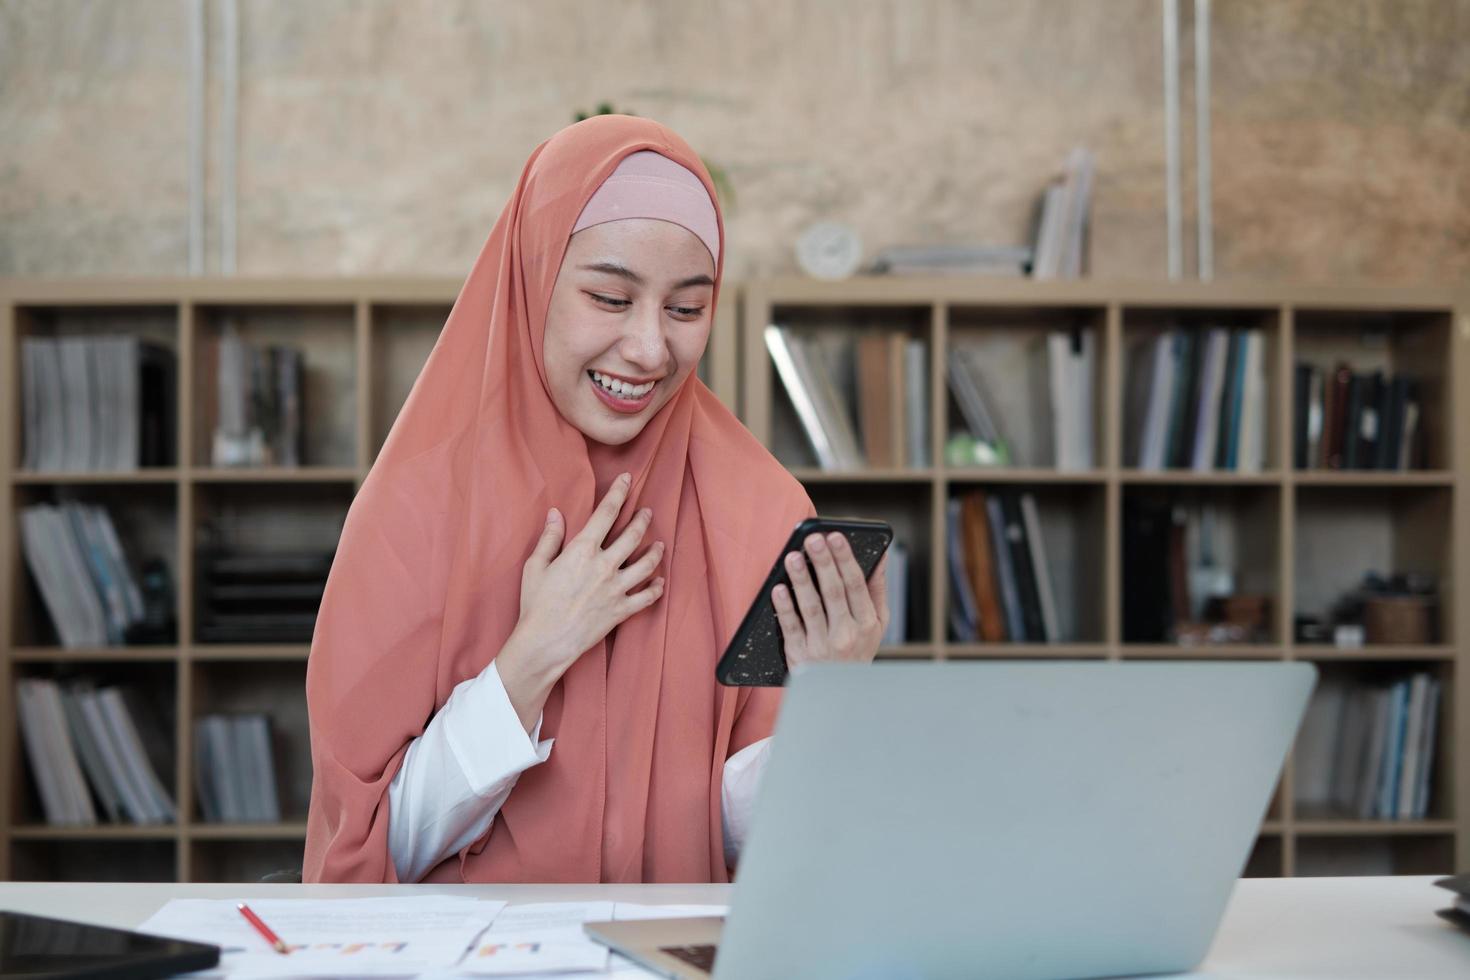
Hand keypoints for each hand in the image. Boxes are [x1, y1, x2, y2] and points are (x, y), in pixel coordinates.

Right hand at [497, 472, 663, 730]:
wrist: (546, 642)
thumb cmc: (536, 604)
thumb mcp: (535, 566)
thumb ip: (550, 538)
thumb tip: (556, 513)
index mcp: (582, 550)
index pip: (606, 513)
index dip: (618, 493)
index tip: (626, 480)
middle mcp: (604, 565)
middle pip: (633, 535)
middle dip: (643, 520)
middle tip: (647, 512)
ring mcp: (616, 588)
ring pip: (647, 564)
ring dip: (656, 552)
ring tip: (659, 544)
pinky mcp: (621, 610)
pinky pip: (647, 597)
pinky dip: (656, 589)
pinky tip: (660, 582)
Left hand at [772, 532, 889, 669]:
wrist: (839, 694)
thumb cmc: (857, 650)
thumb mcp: (877, 625)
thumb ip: (877, 590)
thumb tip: (882, 555)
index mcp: (867, 622)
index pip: (856, 584)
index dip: (845, 559)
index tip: (835, 536)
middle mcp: (848, 634)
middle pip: (834, 592)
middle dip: (823, 563)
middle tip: (812, 539)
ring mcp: (823, 646)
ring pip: (811, 607)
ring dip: (801, 580)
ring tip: (793, 557)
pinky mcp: (801, 656)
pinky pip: (791, 628)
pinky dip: (784, 608)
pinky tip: (778, 589)